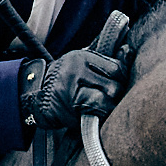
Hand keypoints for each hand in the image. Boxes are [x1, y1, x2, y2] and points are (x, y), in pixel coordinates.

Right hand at [19, 13, 133, 131]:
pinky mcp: (68, 108)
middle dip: (117, 95)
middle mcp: (75, 71)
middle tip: (111, 98)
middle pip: (114, 86)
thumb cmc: (65, 79)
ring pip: (106, 100)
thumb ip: (105, 58)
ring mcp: (70, 90)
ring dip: (109, 106)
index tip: (117, 83)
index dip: (121, 79)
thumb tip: (128, 51)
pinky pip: (94, 112)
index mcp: (81, 57)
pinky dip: (99, 114)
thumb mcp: (82, 62)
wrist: (36, 95)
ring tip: (103, 106)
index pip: (116, 68)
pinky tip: (95, 113)